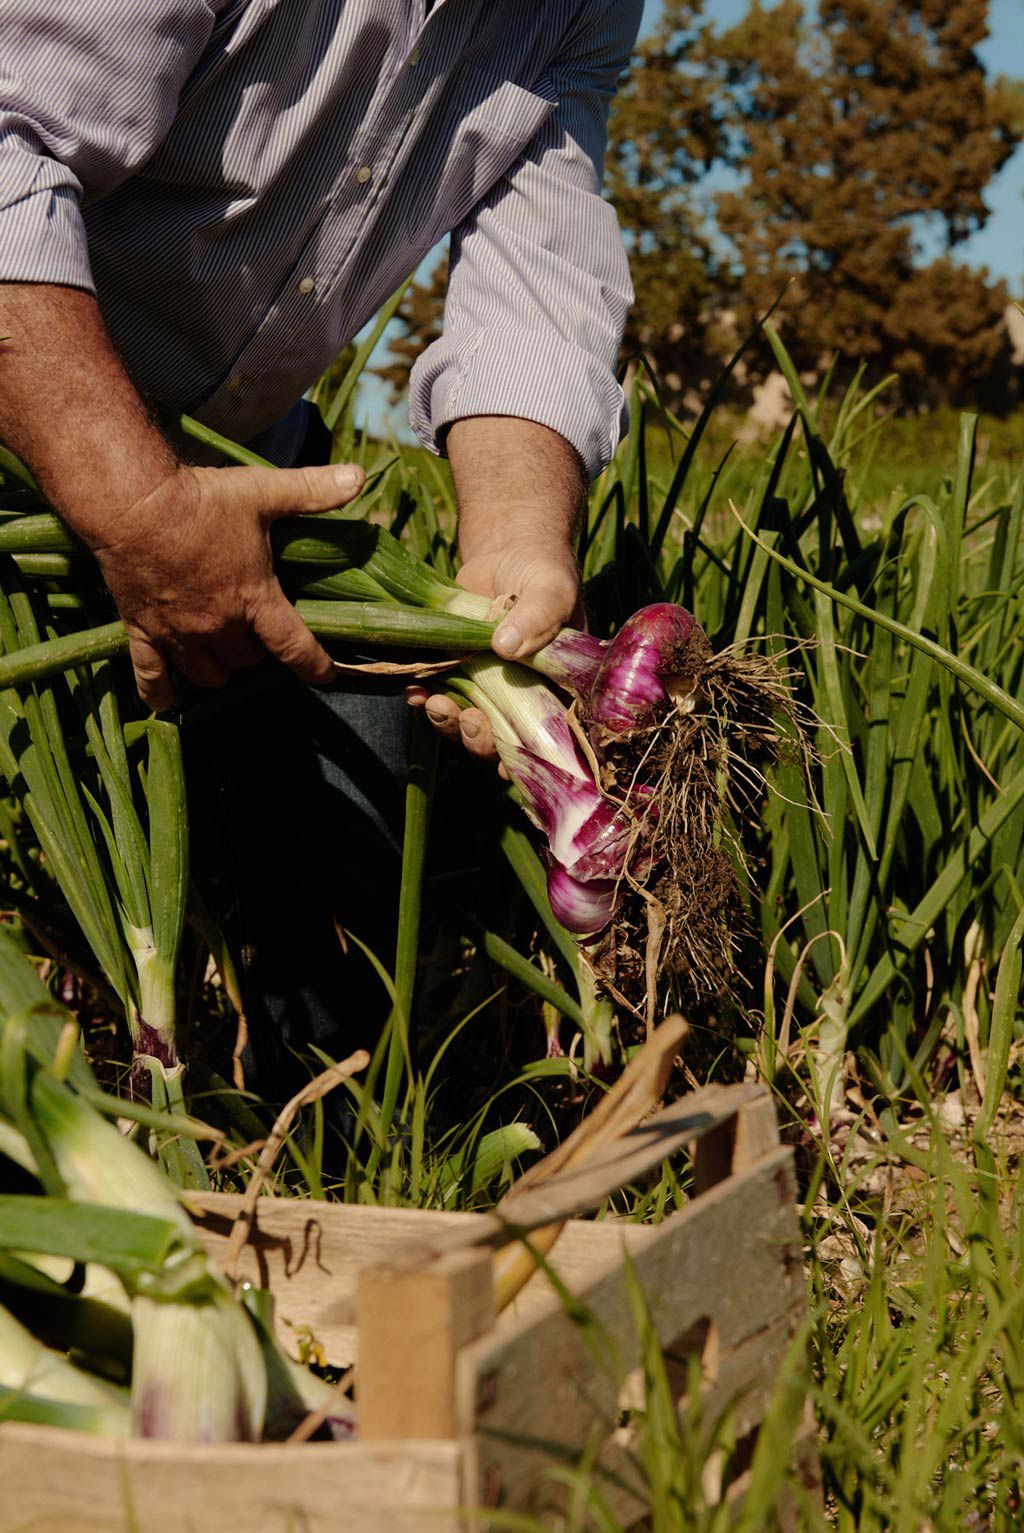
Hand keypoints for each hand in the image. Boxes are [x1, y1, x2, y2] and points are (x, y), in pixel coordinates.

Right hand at [90, 459, 364, 709]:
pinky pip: (151, 676)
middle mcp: (219, 625)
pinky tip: (165, 702)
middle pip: (247, 661)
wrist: (132, 502)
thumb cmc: (202, 499)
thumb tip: (358, 477)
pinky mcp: (142, 631)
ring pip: (208, 674)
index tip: (326, 675)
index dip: (315, 665)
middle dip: (257, 652)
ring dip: (219, 669)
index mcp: (255, 598)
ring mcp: (179, 633)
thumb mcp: (263, 492)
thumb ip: (311, 491)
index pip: (295, 646)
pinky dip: (158, 692)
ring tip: (221, 652)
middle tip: (257, 633)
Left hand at [405, 535, 582, 760]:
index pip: (545, 737)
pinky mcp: (456, 668)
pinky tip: (413, 691)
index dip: (525, 757)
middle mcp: (520, 696)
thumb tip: (506, 646)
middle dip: (479, 739)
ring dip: (448, 722)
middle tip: (468, 721)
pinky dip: (424, 696)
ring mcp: (486, 684)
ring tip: (434, 705)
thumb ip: (537, 617)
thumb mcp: (551, 589)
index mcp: (554, 690)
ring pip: (465, 722)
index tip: (503, 765)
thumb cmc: (544, 571)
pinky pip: (438, 693)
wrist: (509, 548)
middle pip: (500, 738)